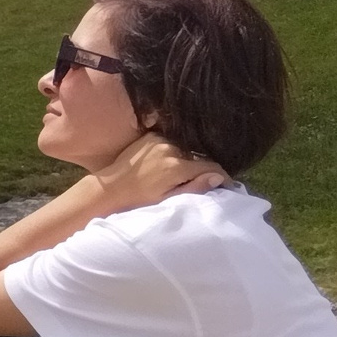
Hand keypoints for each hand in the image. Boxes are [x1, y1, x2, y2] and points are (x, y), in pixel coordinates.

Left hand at [88, 131, 226, 213]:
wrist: (110, 188)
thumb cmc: (139, 200)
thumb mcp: (168, 200)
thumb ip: (195, 187)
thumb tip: (218, 177)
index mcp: (176, 166)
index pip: (210, 166)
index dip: (221, 176)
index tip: (226, 185)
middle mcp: (170, 148)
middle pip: (198, 157)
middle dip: (202, 169)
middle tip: (200, 182)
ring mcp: (159, 139)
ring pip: (186, 149)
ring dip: (187, 160)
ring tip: (179, 175)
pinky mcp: (150, 136)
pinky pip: (171, 142)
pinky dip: (173, 152)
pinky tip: (165, 165)